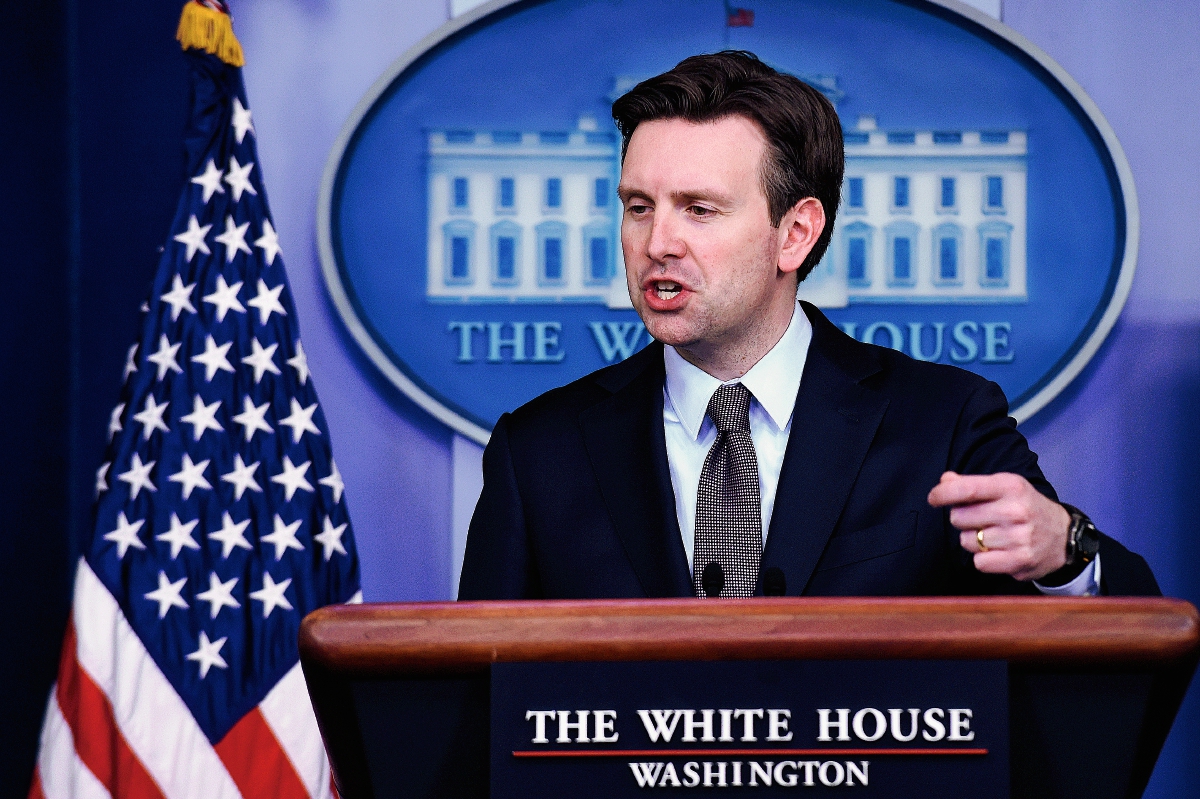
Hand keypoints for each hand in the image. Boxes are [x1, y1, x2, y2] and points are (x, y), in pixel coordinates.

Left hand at [927, 472, 1070, 581]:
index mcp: (1010, 486)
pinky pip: (979, 562)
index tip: (934, 498)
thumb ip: (971, 484)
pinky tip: (999, 551)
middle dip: (962, 519)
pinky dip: (983, 559)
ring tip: (994, 535)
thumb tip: (944, 481)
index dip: (943, 493)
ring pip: (966, 541)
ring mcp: (1019, 537)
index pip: (966, 489)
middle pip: (959, 517)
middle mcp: (1015, 510)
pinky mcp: (1020, 561)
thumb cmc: (1025, 508)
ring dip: (973, 540)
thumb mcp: (1004, 487)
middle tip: (981, 520)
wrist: (1063, 537)